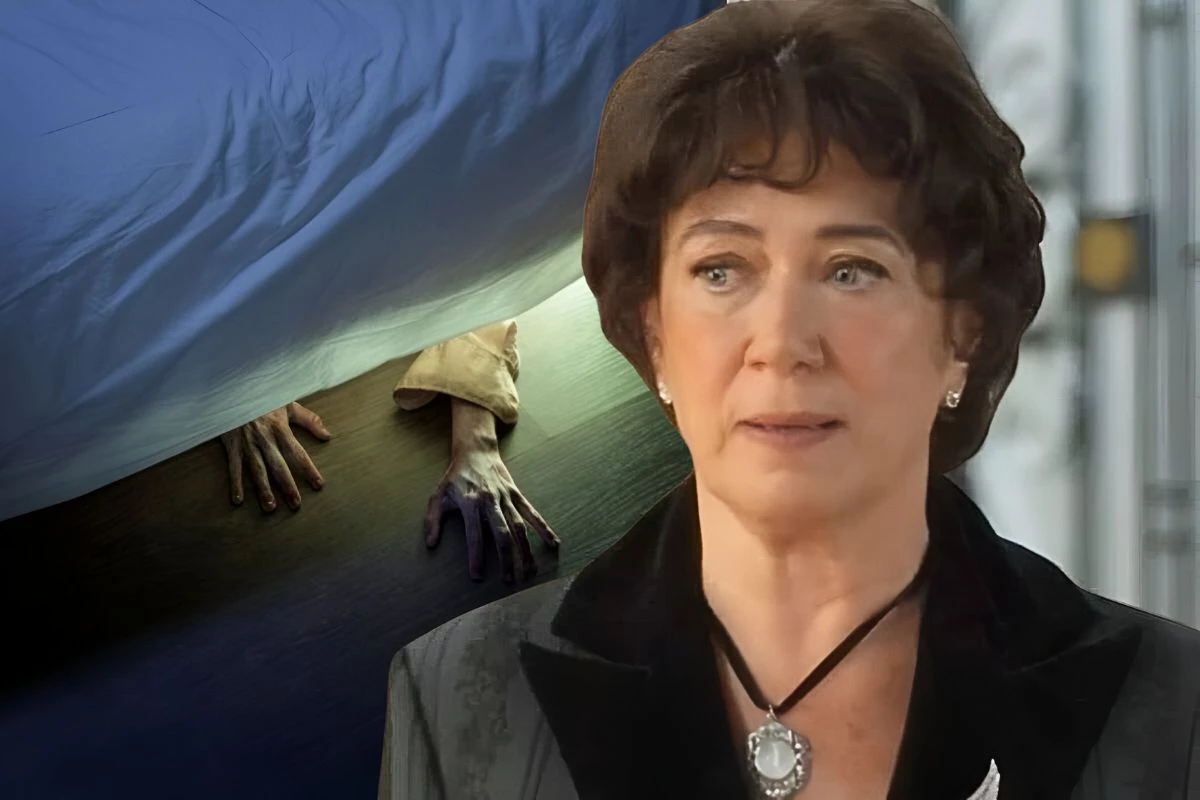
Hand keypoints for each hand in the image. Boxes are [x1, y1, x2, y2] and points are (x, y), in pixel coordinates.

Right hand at [219, 402, 331, 511]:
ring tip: (271, 507)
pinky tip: (238, 500)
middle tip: (295, 504)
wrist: (232, 388)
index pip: (298, 454)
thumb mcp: (288, 404)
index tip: (318, 484)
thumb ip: (309, 420)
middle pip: (279, 467)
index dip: (309, 470)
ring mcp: (247, 444)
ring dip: (264, 490)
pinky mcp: (231, 445)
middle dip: (288, 486)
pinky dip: (235, 484)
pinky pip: (234, 467)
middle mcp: (265, 439)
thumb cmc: (263, 396)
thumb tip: (328, 435)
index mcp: (280, 429)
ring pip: (257, 471)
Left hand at [426, 400, 559, 581]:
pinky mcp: (517, 494)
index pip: (474, 535)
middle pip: (502, 533)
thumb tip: (431, 544)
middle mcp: (490, 501)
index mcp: (470, 504)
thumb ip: (433, 520)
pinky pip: (532, 513)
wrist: (475, 452)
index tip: (478, 577)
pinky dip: (543, 528)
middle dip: (507, 557)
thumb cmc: (454, 478)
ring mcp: (506, 498)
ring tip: (531, 572)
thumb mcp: (437, 496)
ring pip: (519, 526)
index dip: (476, 556)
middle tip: (510, 580)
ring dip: (526, 550)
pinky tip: (553, 543)